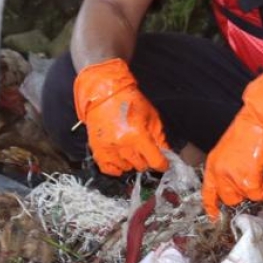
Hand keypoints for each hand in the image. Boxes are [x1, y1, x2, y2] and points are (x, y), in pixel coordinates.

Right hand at [73, 58, 169, 175]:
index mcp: (138, 135)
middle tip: (144, 148)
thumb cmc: (128, 101)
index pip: (155, 161)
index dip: (162, 163)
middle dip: (146, 158)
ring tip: (130, 148)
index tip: (163, 162)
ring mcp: (108, 148)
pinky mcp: (97, 149)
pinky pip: (109, 169)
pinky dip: (116, 166)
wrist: (104, 93)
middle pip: (141, 166)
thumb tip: (165, 153)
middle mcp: (122, 144)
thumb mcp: (151, 116)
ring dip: (131, 161)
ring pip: (126, 168)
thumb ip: (160, 137)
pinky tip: (120, 158)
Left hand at [202, 62, 262, 219]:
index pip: (208, 190)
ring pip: (245, 197)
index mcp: (213, 162)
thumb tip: (240, 183)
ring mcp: (231, 175)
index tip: (214, 217)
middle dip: (244, 194)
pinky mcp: (247, 178)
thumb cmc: (249, 129)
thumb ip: (231, 167)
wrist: (260, 119)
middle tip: (256, 184)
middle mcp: (219, 170)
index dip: (211, 206)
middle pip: (228, 198)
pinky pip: (259, 195)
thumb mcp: (231, 149)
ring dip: (258, 191)